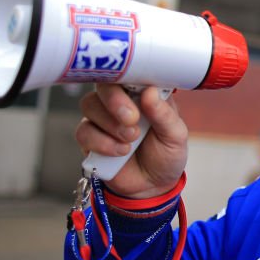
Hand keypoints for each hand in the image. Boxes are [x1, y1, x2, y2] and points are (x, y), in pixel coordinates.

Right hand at [75, 84, 187, 198]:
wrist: (153, 187)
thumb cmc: (166, 155)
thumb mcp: (176, 136)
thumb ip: (164, 115)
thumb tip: (150, 92)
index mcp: (143, 93)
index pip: (129, 72)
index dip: (128, 75)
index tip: (137, 90)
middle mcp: (120, 101)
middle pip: (104, 85)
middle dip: (116, 101)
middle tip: (132, 120)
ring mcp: (102, 118)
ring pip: (90, 105)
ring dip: (111, 125)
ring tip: (131, 140)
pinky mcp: (90, 138)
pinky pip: (84, 132)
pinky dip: (103, 143)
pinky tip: (120, 152)